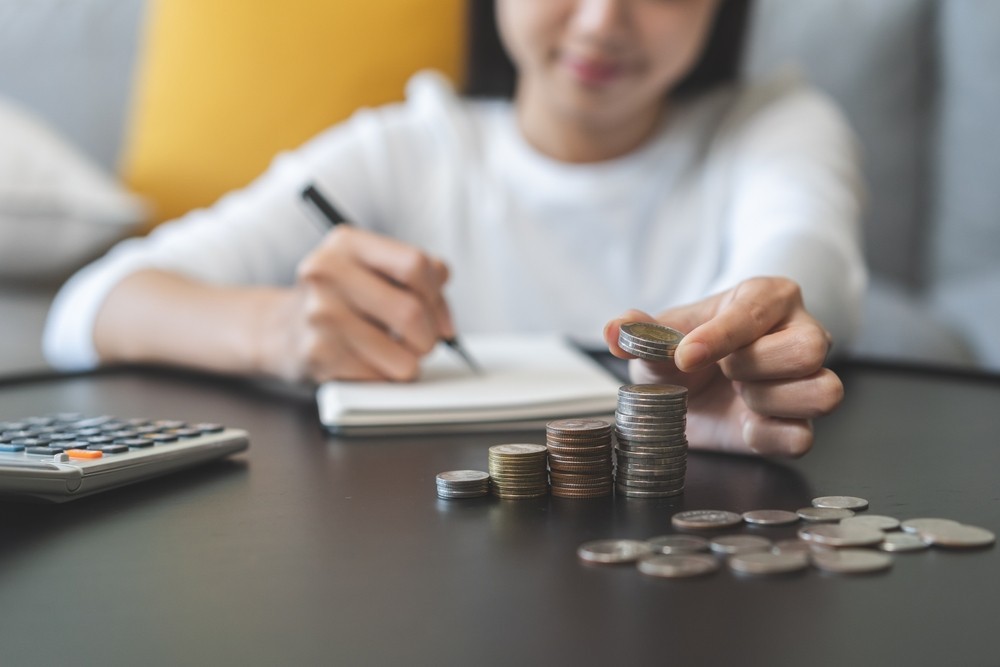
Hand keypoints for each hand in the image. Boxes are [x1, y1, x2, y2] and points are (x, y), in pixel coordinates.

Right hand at [262, 226, 453, 382]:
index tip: (439, 315)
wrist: (281, 330)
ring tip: (395, 353)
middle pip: (412, 312)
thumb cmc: (341, 298)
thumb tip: (444, 315)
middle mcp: (327, 273)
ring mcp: (320, 315)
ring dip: (411, 362)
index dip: (437, 296)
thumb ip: (418, 274)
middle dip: (430, 336)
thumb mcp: (372, 268)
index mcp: (346, 243)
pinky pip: (381, 378)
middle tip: (424, 342)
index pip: (415, 265)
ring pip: (404, 355)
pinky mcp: (318, 355)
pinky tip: (369, 363)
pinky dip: (385, 376)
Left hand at [603, 277, 842, 456]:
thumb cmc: (685, 349)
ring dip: (768, 400)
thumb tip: (614, 330)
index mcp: (767, 298)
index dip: (720, 336)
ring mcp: (808, 380)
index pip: (757, 311)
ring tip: (738, 395)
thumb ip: (641, 331)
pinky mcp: (800, 423)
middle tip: (724, 371)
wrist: (692, 391)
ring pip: (823, 392)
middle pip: (809, 349)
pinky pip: (802, 436)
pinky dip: (767, 436)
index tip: (685, 356)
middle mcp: (801, 333)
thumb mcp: (661, 336)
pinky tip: (742, 424)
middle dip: (755, 366)